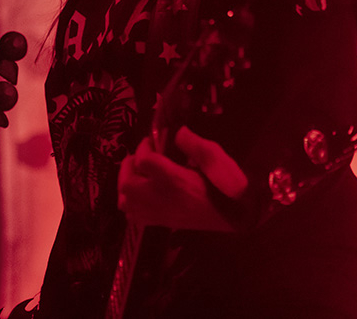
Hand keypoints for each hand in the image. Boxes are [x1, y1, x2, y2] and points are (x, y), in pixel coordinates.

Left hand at [117, 126, 247, 230]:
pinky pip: (131, 214)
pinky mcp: (157, 223)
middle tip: (143, 157)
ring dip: (128, 183)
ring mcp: (156, 213)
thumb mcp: (214, 158)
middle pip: (127, 182)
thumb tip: (177, 132)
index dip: (144, 147)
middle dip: (131, 164)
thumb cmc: (223, 185)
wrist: (231, 216)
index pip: (143, 160)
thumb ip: (194, 144)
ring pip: (125, 199)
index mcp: (173, 179)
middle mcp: (159, 198)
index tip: (152, 142)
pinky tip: (143, 193)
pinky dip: (131, 202)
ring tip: (141, 174)